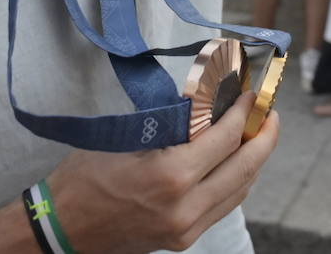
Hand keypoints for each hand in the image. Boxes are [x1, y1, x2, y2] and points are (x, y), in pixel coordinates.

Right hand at [46, 92, 278, 253]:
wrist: (60, 229)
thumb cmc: (84, 177)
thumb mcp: (127, 138)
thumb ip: (172, 123)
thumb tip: (206, 98)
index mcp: (170, 176)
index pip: (226, 138)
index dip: (244, 111)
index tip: (251, 92)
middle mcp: (185, 207)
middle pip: (245, 168)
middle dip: (264, 136)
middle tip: (270, 112)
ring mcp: (187, 228)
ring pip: (240, 190)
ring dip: (254, 160)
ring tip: (259, 133)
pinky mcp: (183, 239)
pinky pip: (224, 206)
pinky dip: (237, 181)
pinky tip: (237, 163)